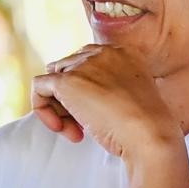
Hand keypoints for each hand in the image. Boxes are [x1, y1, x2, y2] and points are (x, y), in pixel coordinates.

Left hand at [32, 42, 182, 162]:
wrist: (150, 135)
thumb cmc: (148, 128)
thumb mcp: (135, 100)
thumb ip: (114, 90)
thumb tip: (87, 100)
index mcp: (123, 53)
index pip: (89, 64)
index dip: (86, 92)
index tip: (96, 116)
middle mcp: (102, 52)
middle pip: (69, 70)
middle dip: (72, 101)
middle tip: (82, 128)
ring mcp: (83, 65)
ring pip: (53, 80)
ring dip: (60, 109)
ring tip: (75, 132)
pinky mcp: (66, 81)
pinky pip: (38, 87)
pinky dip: (42, 109)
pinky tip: (59, 128)